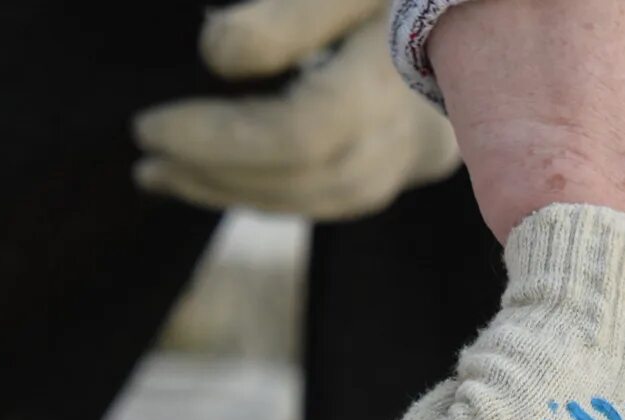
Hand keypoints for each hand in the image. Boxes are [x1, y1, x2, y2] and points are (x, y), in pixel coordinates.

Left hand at [134, 0, 462, 221]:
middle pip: (301, 176)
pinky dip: (265, 189)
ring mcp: (412, 157)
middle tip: (144, 155)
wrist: (481, 13)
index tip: (150, 124)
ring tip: (161, 174)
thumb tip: (215, 55)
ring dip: (229, 189)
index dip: (219, 139)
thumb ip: (286, 16)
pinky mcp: (403, 166)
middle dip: (212, 172)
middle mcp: (411, 131)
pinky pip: (327, 196)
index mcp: (394, 76)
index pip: (299, 134)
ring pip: (313, 197)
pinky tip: (212, 178)